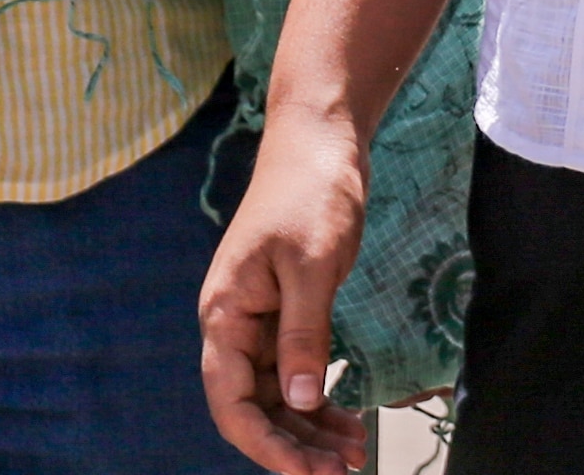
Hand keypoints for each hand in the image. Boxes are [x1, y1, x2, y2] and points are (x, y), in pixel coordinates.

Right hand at [199, 104, 371, 473]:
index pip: (231, 401)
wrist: (318, 141)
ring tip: (357, 453)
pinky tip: (351, 418)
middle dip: (296, 446)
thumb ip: (304, 335)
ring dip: (311, 429)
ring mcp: (260, 320)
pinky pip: (296, 372)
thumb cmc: (310, 192)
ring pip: (278, 395)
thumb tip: (303, 401)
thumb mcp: (311, 265)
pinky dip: (320, 399)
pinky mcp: (286, 313)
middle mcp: (235, 324)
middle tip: (346, 471)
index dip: (266, 446)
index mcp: (226, 312)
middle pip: (254, 407)